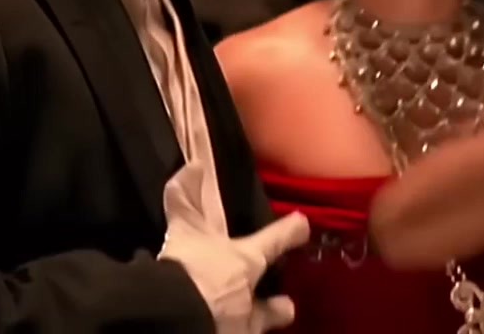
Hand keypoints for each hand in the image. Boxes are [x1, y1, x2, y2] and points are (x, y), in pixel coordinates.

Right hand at [159, 164, 309, 331]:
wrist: (180, 313)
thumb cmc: (189, 266)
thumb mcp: (183, 229)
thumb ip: (184, 198)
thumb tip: (195, 164)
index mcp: (245, 262)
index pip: (273, 241)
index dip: (289, 232)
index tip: (303, 224)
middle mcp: (250, 298)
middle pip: (270, 307)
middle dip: (279, 307)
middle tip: (288, 306)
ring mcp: (241, 327)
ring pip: (257, 326)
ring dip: (258, 323)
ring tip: (253, 326)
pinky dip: (228, 331)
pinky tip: (224, 331)